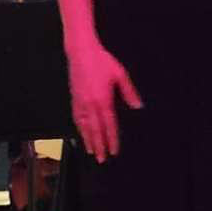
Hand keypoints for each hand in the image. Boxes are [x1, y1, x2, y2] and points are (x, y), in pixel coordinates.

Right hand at [68, 42, 141, 162]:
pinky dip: (79, 128)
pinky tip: (81, 133)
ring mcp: (80, 102)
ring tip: (92, 151)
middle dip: (99, 145)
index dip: (112, 139)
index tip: (114, 151)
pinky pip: (76, 117)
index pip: (109, 125)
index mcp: (103, 99)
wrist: (81, 51)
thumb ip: (129, 92)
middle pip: (95, 130)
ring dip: (88, 140)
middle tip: (102, 159)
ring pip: (84, 126)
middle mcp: (90, 104)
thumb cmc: (101, 60)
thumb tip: (137, 105)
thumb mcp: (120, 74)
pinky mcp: (74, 98)